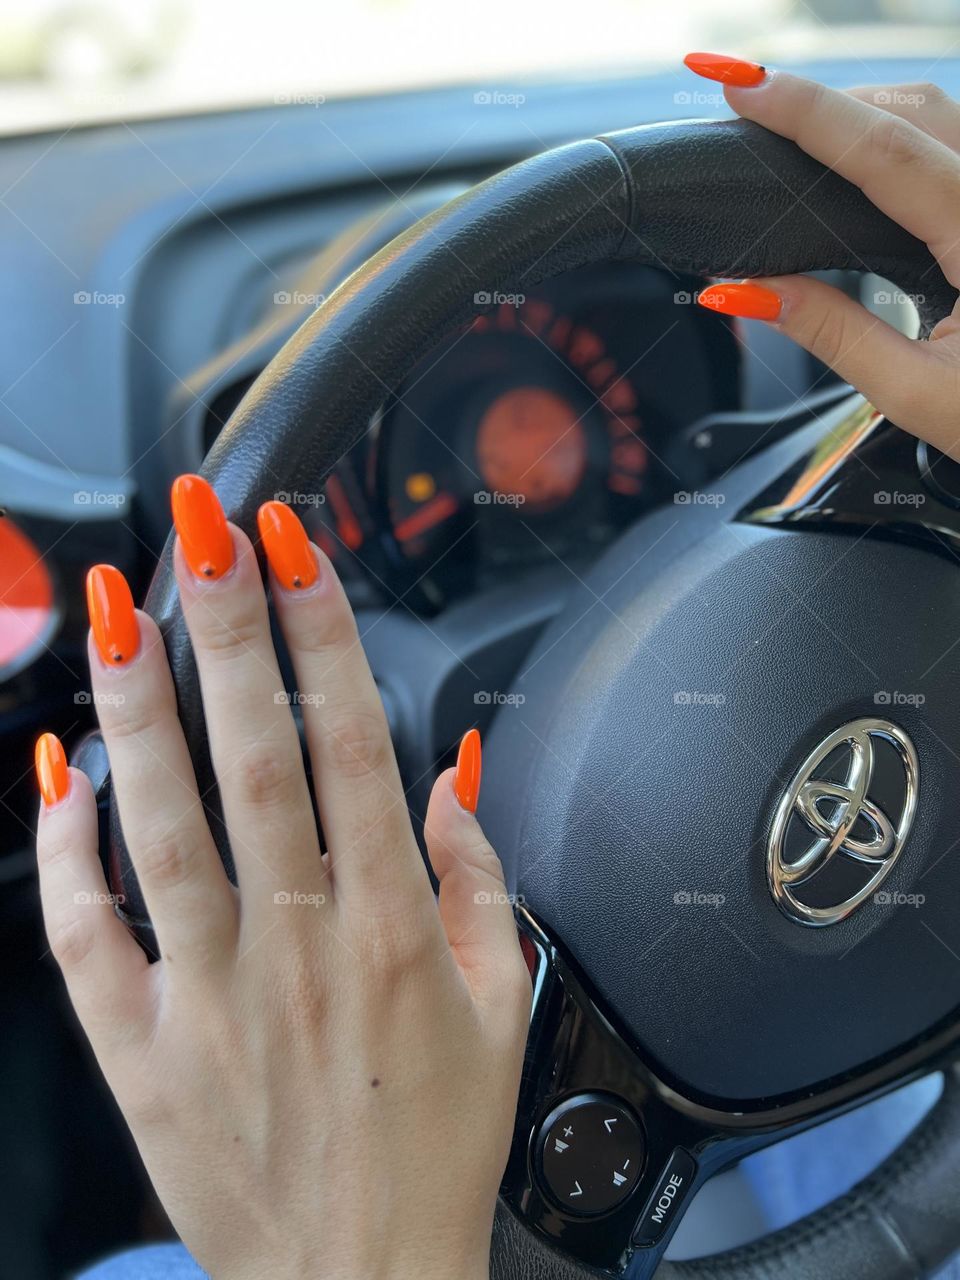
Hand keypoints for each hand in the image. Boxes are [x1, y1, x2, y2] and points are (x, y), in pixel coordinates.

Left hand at [34, 480, 530, 1279]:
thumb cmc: (436, 1144)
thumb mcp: (501, 1003)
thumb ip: (476, 877)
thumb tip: (452, 777)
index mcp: (391, 927)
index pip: (354, 742)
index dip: (324, 632)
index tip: (295, 550)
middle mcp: (298, 946)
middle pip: (256, 757)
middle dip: (230, 628)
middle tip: (204, 530)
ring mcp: (212, 997)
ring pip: (164, 825)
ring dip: (138, 711)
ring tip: (112, 611)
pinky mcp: (144, 1052)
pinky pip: (89, 939)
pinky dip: (67, 856)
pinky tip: (60, 778)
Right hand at [685, 52, 959, 458]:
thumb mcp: (917, 392)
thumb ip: (833, 335)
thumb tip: (750, 290)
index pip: (886, 153)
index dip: (807, 112)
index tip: (742, 87)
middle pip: (913, 109)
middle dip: (828, 102)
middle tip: (754, 113)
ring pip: (940, 114)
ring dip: (865, 114)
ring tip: (797, 137)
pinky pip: (954, 145)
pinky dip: (900, 138)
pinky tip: (861, 166)